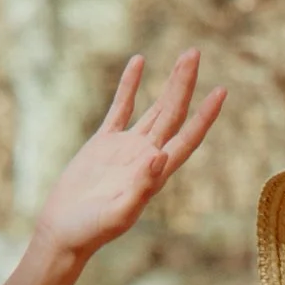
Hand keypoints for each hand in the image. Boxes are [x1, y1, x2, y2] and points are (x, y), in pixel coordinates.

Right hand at [32, 51, 225, 267]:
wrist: (64, 231)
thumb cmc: (91, 231)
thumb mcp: (118, 213)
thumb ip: (141, 188)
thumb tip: (161, 156)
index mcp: (155, 174)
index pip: (187, 138)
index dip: (205, 116)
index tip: (221, 91)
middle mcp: (146, 157)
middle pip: (173, 114)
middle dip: (185, 84)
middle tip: (195, 53)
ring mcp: (126, 148)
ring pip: (155, 108)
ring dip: (170, 83)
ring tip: (185, 56)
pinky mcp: (104, 142)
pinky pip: (121, 107)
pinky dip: (130, 85)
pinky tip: (139, 61)